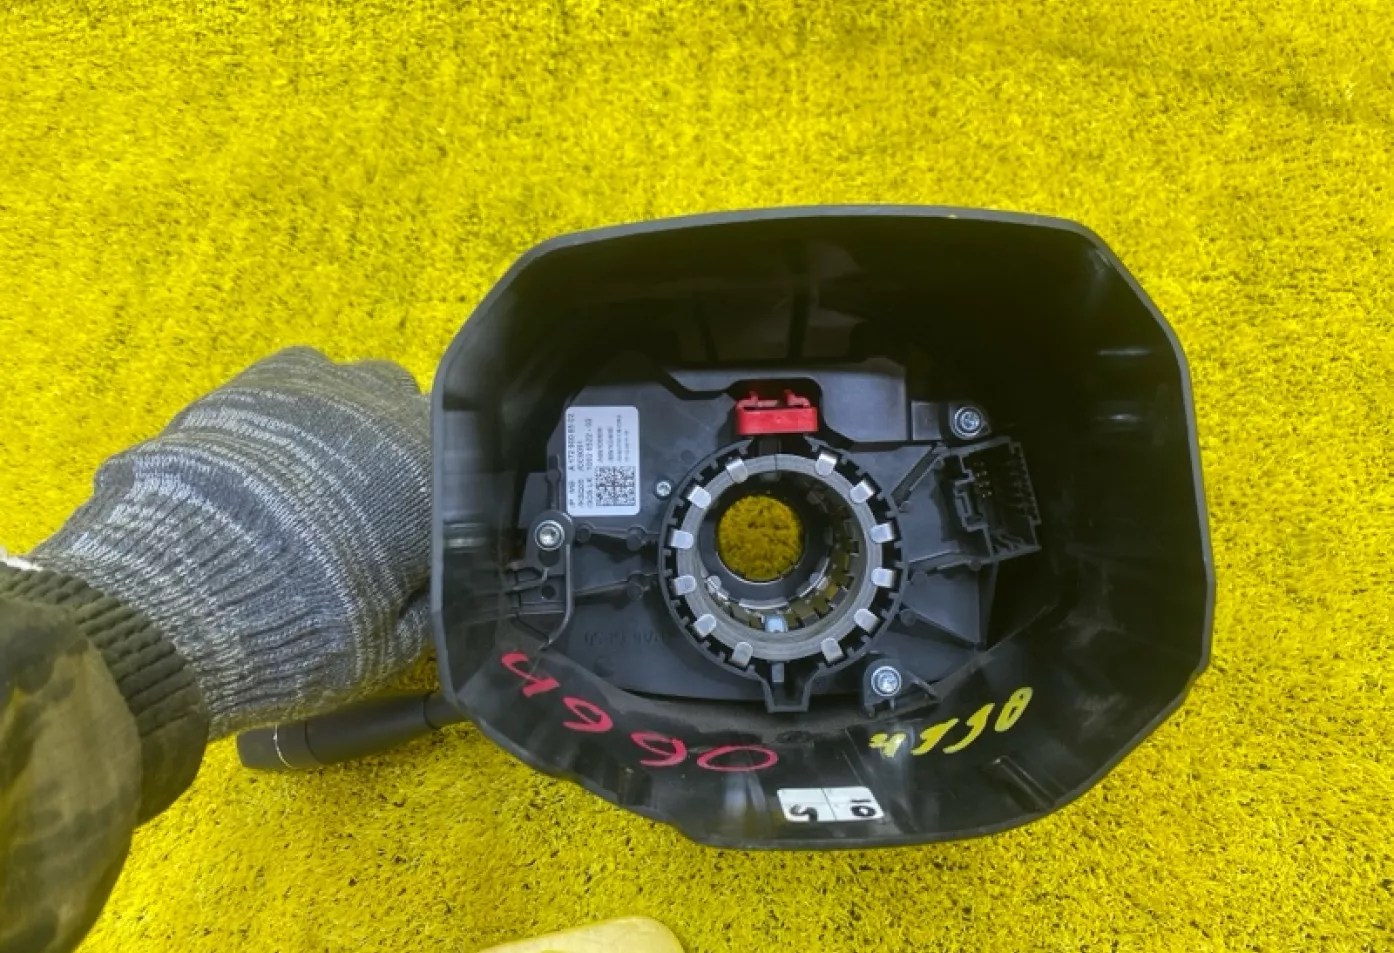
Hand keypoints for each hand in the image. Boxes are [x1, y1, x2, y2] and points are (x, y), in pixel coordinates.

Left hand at [33, 348, 432, 736]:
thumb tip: (448, 586)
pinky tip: (270, 461)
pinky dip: (294, 414)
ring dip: (348, 428)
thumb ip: (431, 601)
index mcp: (434, 472)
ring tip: (312, 489)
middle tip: (365, 522)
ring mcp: (316, 388)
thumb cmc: (299, 625)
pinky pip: (295, 383)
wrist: (174, 600)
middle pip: (413, 420)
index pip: (469, 477)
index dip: (448, 511)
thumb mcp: (391, 644)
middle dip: (397, 461)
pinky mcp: (250, 384)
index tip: (424, 547)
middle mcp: (387, 413)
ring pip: (355, 392)